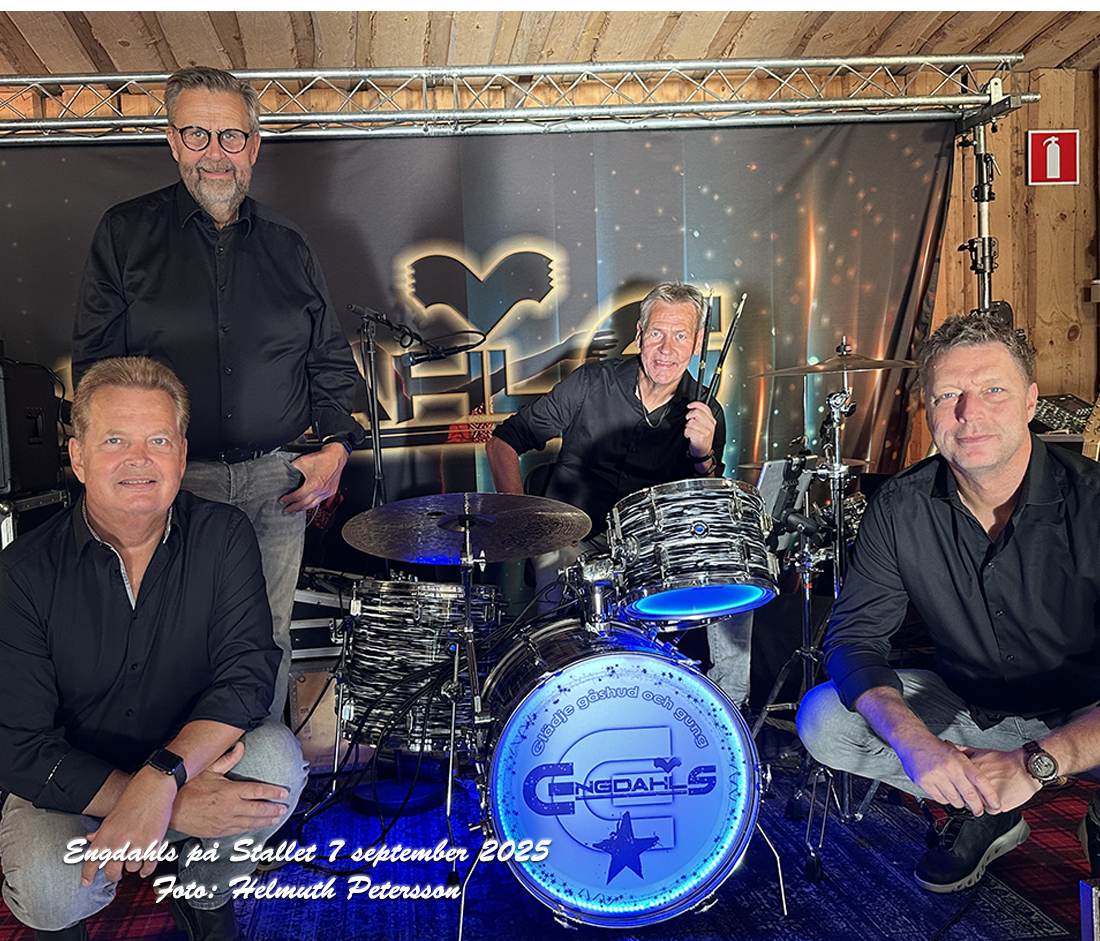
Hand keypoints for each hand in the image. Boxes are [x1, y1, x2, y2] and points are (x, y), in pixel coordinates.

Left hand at [82, 767, 175, 885]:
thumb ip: (101, 830)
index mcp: (105, 834)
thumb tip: (91, 839)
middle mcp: (119, 843)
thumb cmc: (134, 794)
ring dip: (133, 865)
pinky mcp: (154, 844)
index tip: (87, 883)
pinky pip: (149, 865)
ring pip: (132, 868)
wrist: (155, 785)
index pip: (92, 862)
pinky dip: (147, 869)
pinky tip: (146, 868)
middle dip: (114, 874)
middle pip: (113, 871)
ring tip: (135, 858)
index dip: (88, 875)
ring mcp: (137, 844)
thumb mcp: (112, 813)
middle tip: (116, 872)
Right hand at [168, 741, 289, 837]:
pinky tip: (256, 826)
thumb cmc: (187, 788)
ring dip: (266, 820)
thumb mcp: (208, 770)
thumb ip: (227, 759)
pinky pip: (239, 831)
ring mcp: (224, 822)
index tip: (284, 792)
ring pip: (251, 822)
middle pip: (259, 809)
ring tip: (276, 818)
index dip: (273, 792)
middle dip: (274, 809)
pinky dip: (250, 828)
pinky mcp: (218, 832)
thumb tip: (240, 746)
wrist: (170, 810)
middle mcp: (230, 808)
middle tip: (284, 808)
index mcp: (230, 792)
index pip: (258, 791)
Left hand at [279, 443, 347, 513]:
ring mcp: (327, 492)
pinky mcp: (331, 491)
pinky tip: (308, 503)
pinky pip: (320, 501)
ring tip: (296, 509)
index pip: (298, 496)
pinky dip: (312, 504)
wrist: (336, 456)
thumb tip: (285, 472)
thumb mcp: (302, 461)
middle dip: (294, 508)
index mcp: (313, 484)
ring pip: (313, 505)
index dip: (288, 499)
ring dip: (303, 508)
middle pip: (305, 504)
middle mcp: (321, 490)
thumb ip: (292, 468)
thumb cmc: (322, 458)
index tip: (282, 500)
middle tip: (286, 510)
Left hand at [684, 401, 716, 459]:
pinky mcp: (701, 437)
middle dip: (689, 416)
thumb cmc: (702, 439)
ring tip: (690, 430)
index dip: (695, 404)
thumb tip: (693, 407)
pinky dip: (686, 433)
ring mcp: (706, 431)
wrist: (703, 452)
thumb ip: (702, 416)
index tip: (689, 405)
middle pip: (697, 413)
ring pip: (691, 422)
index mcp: (712, 421)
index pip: (705, 408)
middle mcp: (710, 425)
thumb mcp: (705, 426)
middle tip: (688, 420)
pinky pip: (688, 430)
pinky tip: (689, 436)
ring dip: (687, 426)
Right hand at [895, 735, 1001, 814]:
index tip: (996, 805)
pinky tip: (945, 793)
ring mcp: (936, 776)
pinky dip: (945, 799)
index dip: (991, 795)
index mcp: (960, 761)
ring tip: (960, 799)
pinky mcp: (925, 783)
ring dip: (960, 803)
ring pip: (954, 800)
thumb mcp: (956, 752)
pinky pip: (940, 799)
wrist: (913, 741)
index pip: (981, 781)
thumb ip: (967, 767)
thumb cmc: (935, 747)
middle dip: (977, 807)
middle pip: (969, 795)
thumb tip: (982, 786)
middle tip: (980, 811)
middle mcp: (949, 769)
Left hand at [956, 746, 1040, 812]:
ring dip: (982, 802)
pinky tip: (998, 797)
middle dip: (970, 796)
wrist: (1025, 768)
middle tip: (977, 792)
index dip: (959, 785)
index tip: (962, 785)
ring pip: (978, 805)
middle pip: (966, 796)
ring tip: (990, 793)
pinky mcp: (998, 805)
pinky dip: (994, 807)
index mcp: (969, 773)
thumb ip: (962, 749)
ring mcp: (986, 797)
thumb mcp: (980, 751)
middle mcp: (976, 785)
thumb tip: (948, 743)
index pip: (956, 784)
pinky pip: (991, 811)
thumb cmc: (1004, 760)